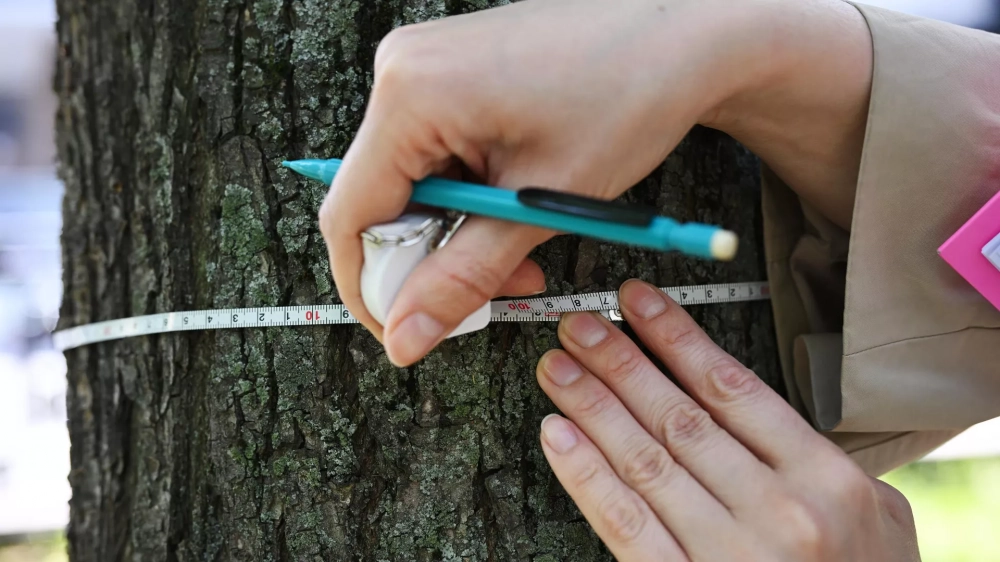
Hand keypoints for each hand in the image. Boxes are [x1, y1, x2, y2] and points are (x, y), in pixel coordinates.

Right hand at [319, 0, 872, 365]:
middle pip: (379, 201)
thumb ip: (464, 278)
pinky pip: (433, 154)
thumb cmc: (629, 95)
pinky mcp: (448, 72)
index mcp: (411, 94)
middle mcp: (402, 70)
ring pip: (411, 184)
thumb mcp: (541, 205)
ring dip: (458, 233)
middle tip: (495, 289)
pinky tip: (515, 207)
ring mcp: (423, 66)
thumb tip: (407, 336)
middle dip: (432, 261)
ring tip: (522, 248)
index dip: (372, 290)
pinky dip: (469, 197)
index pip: (351, 216)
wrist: (685, 33)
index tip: (406, 332)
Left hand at [536, 280, 919, 560]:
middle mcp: (778, 511)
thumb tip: (749, 408)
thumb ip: (817, 460)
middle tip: (579, 326)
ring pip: (645, 461)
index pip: (731, 388)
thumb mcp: (878, 518)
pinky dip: (587, 477)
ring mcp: (730, 554)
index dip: (675, 338)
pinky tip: (559, 437)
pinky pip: (627, 525)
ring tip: (559, 367)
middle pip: (678, 416)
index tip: (637, 304)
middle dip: (620, 362)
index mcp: (824, 479)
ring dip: (593, 406)